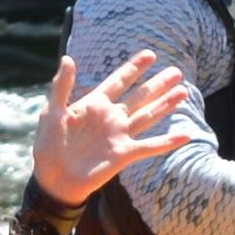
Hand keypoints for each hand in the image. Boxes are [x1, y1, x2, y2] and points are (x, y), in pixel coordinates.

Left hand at [33, 50, 197, 205]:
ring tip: (183, 91)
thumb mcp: (52, 112)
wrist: (54, 180)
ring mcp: (120, 136)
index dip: (134, 68)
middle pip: (139, 96)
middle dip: (157, 84)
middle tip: (177, 72)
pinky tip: (185, 135)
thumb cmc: (48, 146)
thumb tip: (68, 58)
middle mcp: (111, 118)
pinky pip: (150, 146)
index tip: (150, 55)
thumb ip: (62, 86)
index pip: (118, 81)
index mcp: (94, 104)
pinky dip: (168, 142)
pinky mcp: (125, 155)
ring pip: (148, 116)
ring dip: (165, 105)